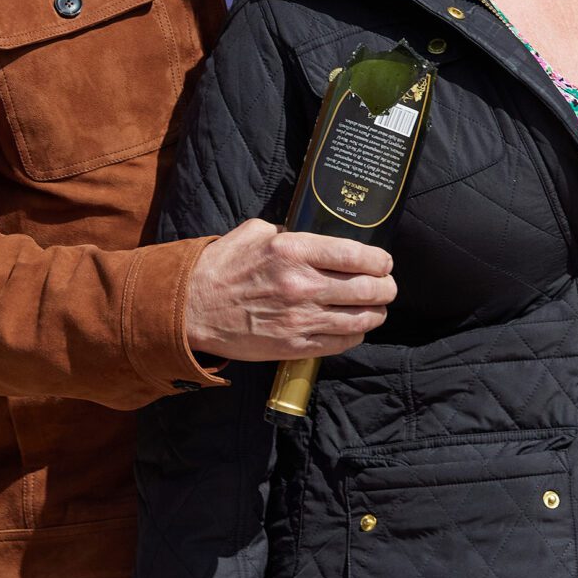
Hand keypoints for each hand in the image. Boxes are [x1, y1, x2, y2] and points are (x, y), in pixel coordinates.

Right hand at [184, 220, 395, 362]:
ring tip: (376, 308)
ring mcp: (299, 319)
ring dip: (376, 313)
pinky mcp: (294, 346)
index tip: (383, 262)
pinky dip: (355, 335)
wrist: (191, 308)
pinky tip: (354, 327)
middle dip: (385, 288)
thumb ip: (290, 232)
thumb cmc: (221, 267)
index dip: (380, 261)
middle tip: (386, 286)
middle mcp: (301, 285)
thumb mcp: (255, 232)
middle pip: (368, 289)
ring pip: (361, 319)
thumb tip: (317, 236)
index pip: (356, 256)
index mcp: (293, 251)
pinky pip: (340, 343)